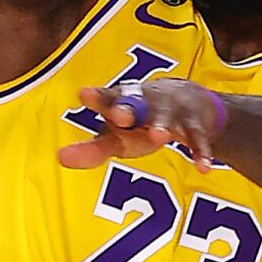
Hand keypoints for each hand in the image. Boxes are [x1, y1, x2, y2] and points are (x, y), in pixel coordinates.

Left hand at [57, 79, 225, 172]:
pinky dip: (200, 152)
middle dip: (127, 109)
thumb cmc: (142, 122)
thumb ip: (91, 148)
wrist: (191, 103)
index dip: (97, 97)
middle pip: (135, 104)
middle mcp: (146, 102)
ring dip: (163, 126)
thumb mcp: (117, 136)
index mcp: (123, 102)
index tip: (84, 94)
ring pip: (167, 118)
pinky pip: (198, 140)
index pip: (107, 98)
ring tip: (160, 136)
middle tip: (118, 115)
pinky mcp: (195, 126)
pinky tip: (202, 167)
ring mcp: (172, 112)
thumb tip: (59, 157)